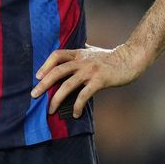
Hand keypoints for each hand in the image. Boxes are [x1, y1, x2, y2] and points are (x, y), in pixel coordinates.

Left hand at [31, 45, 145, 117]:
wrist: (130, 59)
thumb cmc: (111, 57)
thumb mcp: (93, 51)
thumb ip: (82, 51)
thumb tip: (75, 50)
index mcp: (79, 53)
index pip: (57, 55)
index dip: (45, 65)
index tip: (38, 76)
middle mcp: (82, 61)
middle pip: (57, 71)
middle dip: (43, 84)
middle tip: (34, 95)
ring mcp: (90, 70)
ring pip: (67, 84)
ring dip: (56, 98)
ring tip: (50, 110)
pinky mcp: (99, 80)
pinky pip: (84, 95)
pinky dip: (77, 105)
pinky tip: (75, 114)